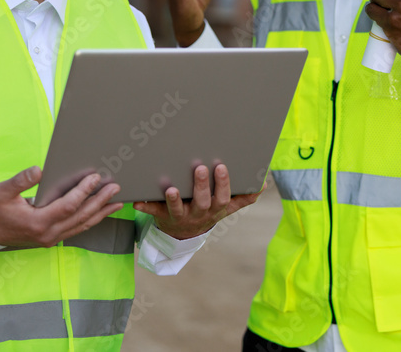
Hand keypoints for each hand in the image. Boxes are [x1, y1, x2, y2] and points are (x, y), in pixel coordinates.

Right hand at [0, 166, 122, 247]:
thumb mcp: (2, 191)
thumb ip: (21, 181)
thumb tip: (39, 170)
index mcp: (37, 222)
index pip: (68, 206)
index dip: (83, 191)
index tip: (96, 178)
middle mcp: (48, 233)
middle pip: (81, 216)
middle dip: (100, 201)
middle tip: (116, 187)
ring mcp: (51, 238)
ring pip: (82, 225)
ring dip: (100, 212)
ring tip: (117, 201)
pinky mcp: (52, 238)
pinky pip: (76, 229)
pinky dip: (90, 219)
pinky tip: (100, 212)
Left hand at [132, 164, 261, 239]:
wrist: (184, 234)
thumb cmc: (207, 211)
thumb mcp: (226, 207)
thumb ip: (244, 197)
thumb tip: (263, 183)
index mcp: (215, 209)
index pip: (222, 197)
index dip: (222, 184)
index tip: (221, 166)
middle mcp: (198, 213)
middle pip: (202, 202)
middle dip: (201, 186)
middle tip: (200, 168)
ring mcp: (180, 215)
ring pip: (177, 209)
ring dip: (174, 200)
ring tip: (171, 189)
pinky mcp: (162, 216)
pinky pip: (153, 212)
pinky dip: (145, 207)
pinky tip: (136, 200)